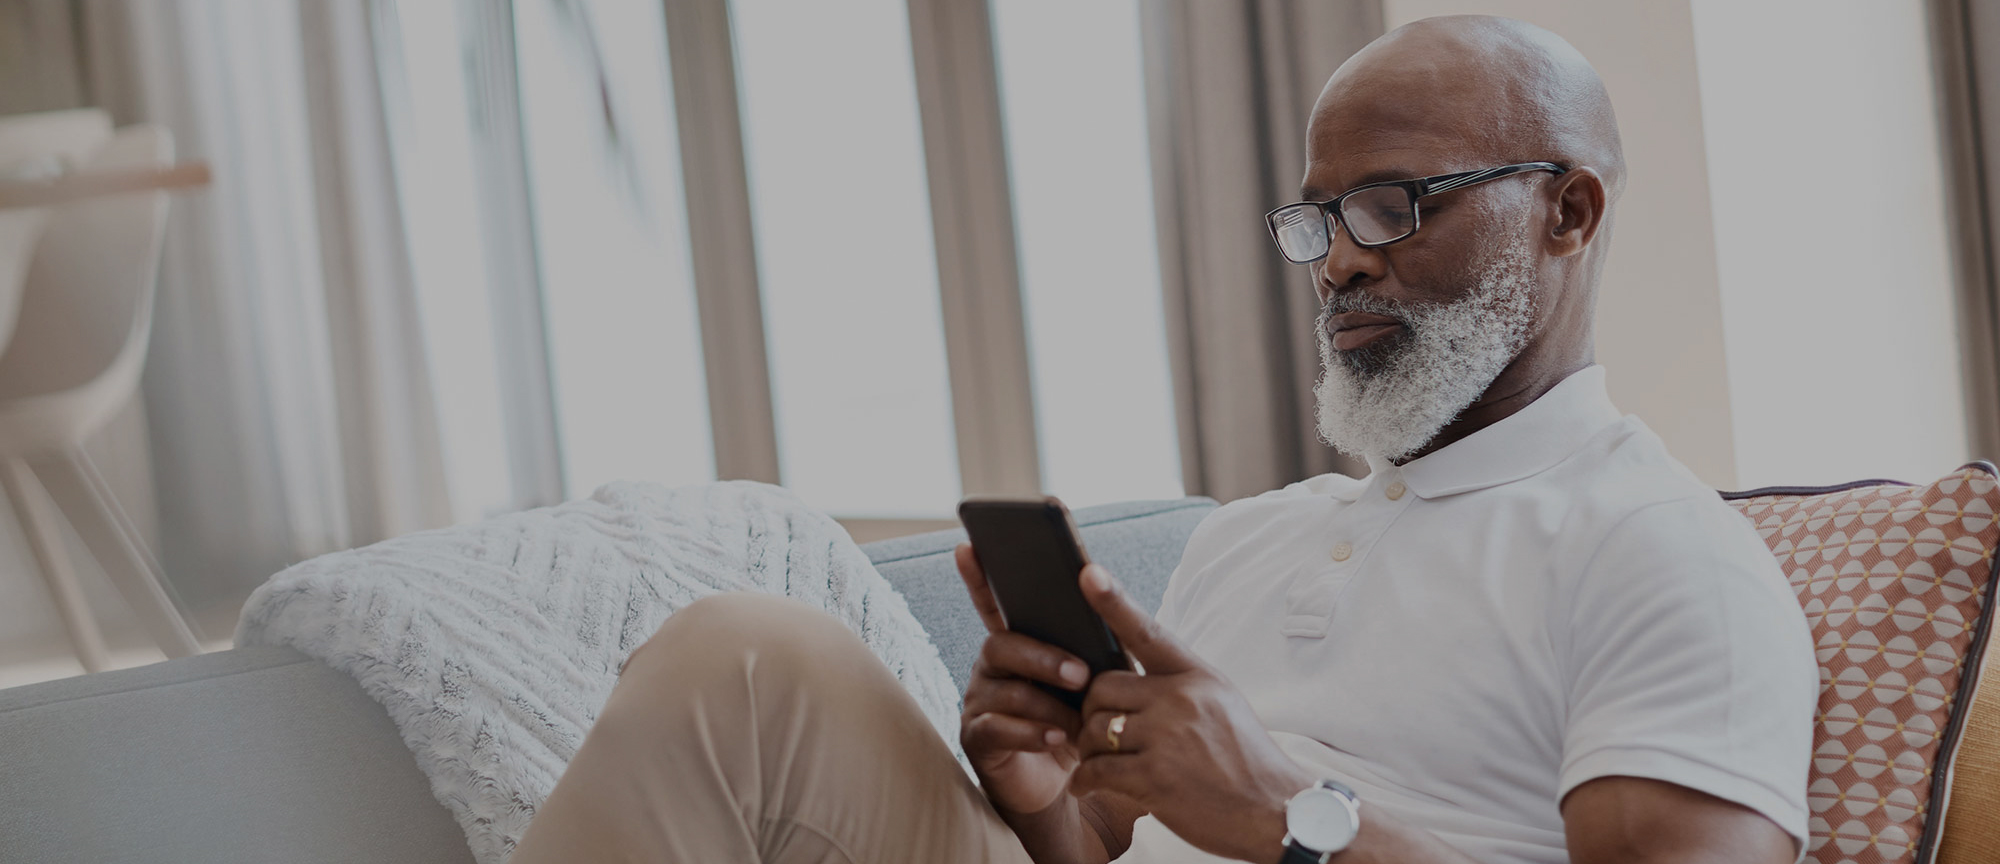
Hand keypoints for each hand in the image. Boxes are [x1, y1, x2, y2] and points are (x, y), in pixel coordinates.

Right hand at [956, 543, 1091, 815]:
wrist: (1071, 786)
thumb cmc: (1083, 722)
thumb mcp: (1095, 679)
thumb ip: (1093, 642)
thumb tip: (1104, 597)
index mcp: (1019, 644)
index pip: (994, 603)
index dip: (979, 576)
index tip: (969, 546)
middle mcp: (991, 667)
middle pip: (1000, 644)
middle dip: (1042, 656)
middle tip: (1081, 673)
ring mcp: (980, 701)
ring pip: (1003, 688)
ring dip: (1045, 701)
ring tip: (1078, 718)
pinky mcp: (978, 738)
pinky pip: (997, 727)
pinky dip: (1031, 732)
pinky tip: (1057, 738)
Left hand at [1068, 564, 1314, 863]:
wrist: (1277, 812)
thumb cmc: (1246, 762)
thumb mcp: (1223, 705)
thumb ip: (1180, 687)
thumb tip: (1131, 680)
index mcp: (1198, 677)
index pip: (1148, 632)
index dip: (1114, 602)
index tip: (1088, 573)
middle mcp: (1181, 700)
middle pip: (1102, 688)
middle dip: (1092, 712)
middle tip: (1098, 734)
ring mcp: (1167, 738)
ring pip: (1094, 729)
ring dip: (1087, 750)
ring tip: (1100, 764)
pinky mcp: (1155, 778)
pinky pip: (1096, 770)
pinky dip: (1086, 781)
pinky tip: (1089, 787)